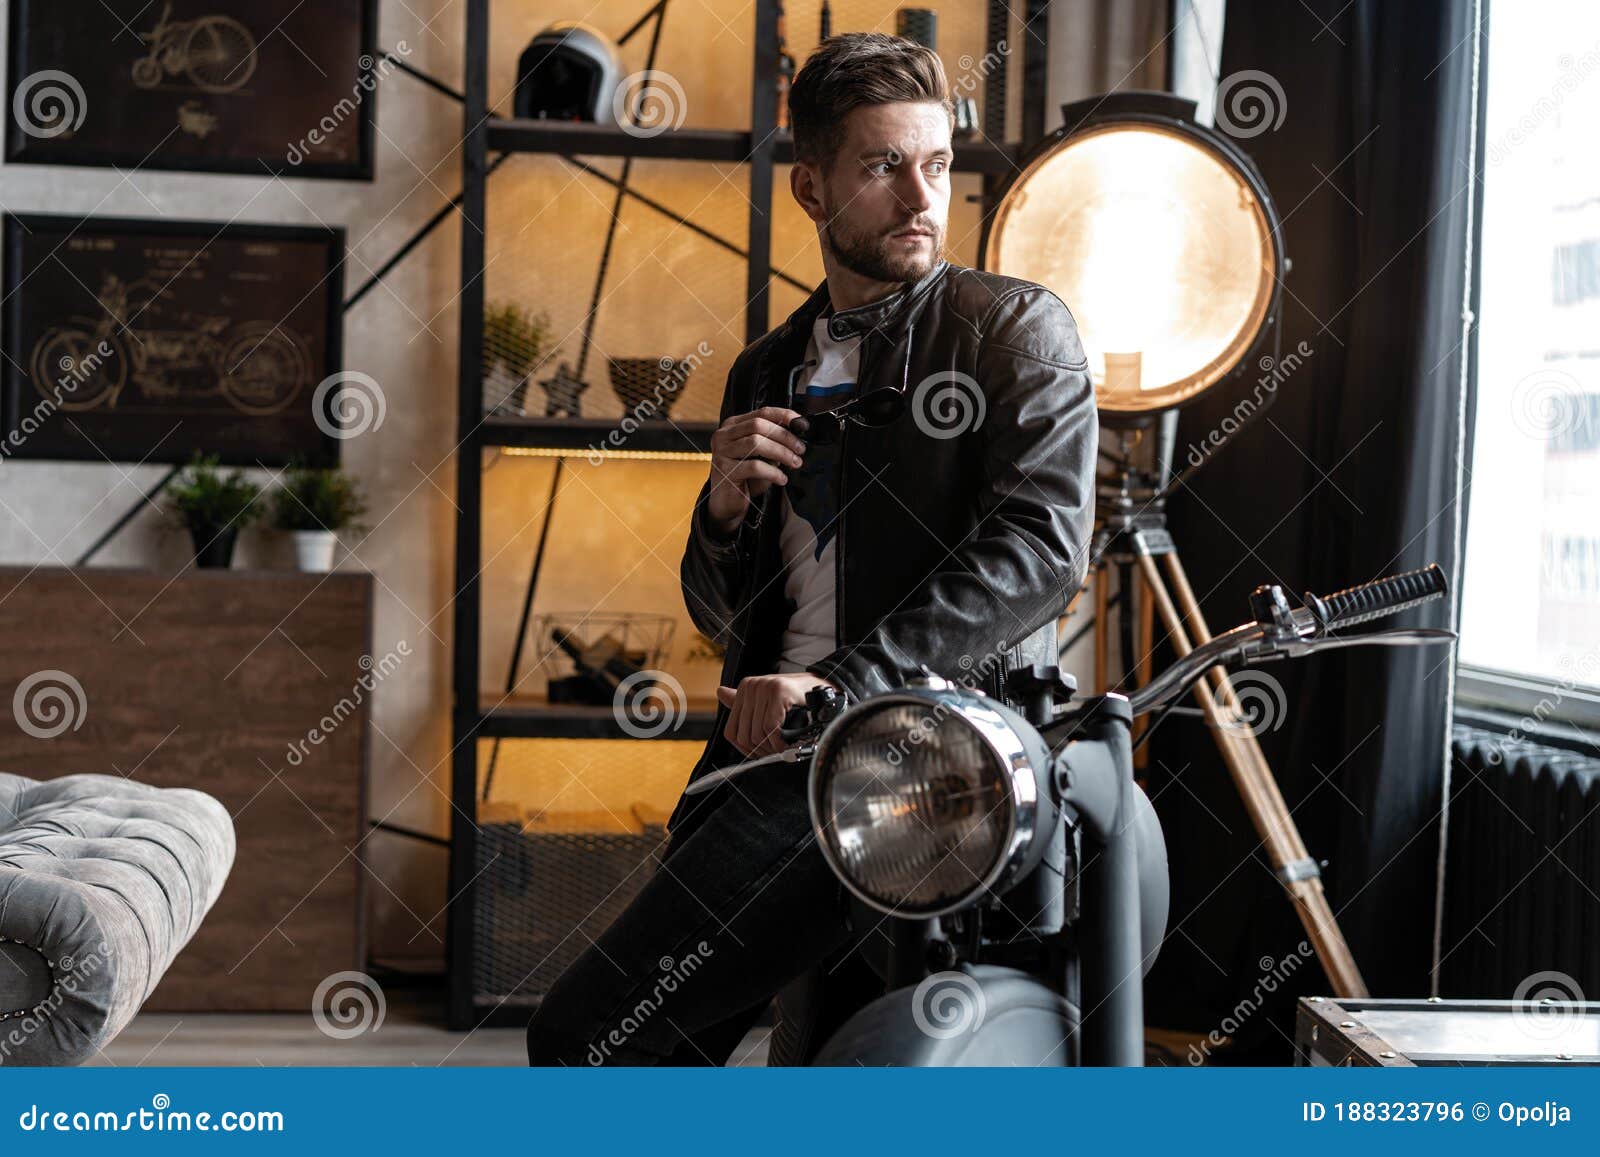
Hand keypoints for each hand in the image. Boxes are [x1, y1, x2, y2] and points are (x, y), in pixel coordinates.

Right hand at [705, 406, 806, 533]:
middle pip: (759, 425)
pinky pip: (754, 467)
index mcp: (733, 425)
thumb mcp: (761, 455)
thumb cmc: (746, 476)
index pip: (761, 412)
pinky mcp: (725, 470)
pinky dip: (773, 472)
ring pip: (756, 443)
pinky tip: (782, 479)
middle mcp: (724, 435)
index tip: (801, 424)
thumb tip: (797, 433)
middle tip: (800, 449)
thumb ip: (773, 441)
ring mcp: (722, 452)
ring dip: (781, 452)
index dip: (784, 416)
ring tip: (794, 462)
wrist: (727, 501)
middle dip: (785, 436)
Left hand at [716, 673, 838, 756]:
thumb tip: (719, 692)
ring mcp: (764, 687)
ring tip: (784, 749)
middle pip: (744, 735)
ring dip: (772, 748)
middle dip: (761, 751)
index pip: (731, 731)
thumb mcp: (768, 701)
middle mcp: (751, 686)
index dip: (745, 749)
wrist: (823, 687)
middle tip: (776, 755)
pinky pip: (770, 728)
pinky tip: (788, 745)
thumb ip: (744, 702)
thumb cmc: (796, 697)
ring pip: (757, 733)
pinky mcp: (778, 691)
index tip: (761, 755)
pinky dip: (780, 742)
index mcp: (745, 688)